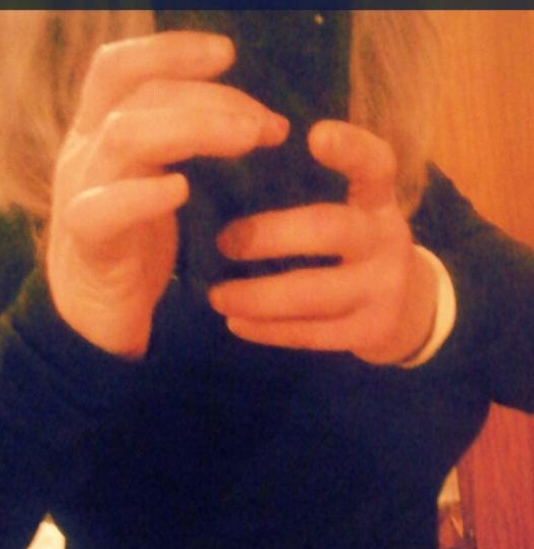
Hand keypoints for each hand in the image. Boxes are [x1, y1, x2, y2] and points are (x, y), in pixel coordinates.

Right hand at [47, 32, 288, 356]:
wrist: (91, 322)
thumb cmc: (133, 249)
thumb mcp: (156, 184)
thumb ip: (182, 147)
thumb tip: (252, 117)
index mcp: (98, 134)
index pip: (123, 70)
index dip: (170, 51)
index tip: (227, 54)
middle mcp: (85, 154)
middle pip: (137, 96)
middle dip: (208, 98)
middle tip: (266, 123)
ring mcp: (81, 195)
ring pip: (124, 137)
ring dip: (192, 129)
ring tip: (248, 140)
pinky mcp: (87, 244)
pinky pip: (102, 211)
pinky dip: (142, 196)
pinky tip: (181, 191)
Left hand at [208, 120, 436, 365]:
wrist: (411, 312)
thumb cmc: (360, 249)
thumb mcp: (357, 212)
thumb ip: (314, 192)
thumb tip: (236, 172)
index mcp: (380, 201)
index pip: (376, 166)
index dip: (350, 149)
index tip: (314, 134)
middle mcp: (388, 240)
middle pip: (329, 229)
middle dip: (271, 235)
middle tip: (225, 242)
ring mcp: (382, 290)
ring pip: (312, 294)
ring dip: (258, 296)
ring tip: (217, 296)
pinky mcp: (369, 332)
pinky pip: (311, 333)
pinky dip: (269, 330)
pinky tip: (236, 324)